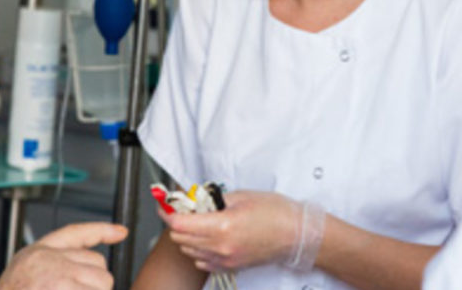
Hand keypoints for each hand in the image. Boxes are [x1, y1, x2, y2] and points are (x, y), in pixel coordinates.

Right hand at [0, 222, 127, 289]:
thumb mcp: (25, 275)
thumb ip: (55, 266)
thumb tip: (92, 270)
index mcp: (36, 255)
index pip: (75, 233)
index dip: (101, 230)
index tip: (120, 232)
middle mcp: (48, 260)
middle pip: (98, 266)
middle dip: (94, 285)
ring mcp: (58, 278)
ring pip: (103, 283)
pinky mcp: (64, 289)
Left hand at [162, 190, 298, 272]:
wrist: (297, 235)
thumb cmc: (276, 213)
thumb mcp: (242, 195)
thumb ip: (213, 198)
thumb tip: (194, 198)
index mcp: (223, 226)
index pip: (180, 223)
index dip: (168, 211)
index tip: (164, 203)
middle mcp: (221, 247)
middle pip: (180, 237)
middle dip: (176, 221)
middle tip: (182, 207)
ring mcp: (225, 259)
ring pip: (189, 250)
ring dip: (186, 235)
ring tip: (197, 220)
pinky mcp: (230, 266)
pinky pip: (201, 260)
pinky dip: (197, 248)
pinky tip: (207, 236)